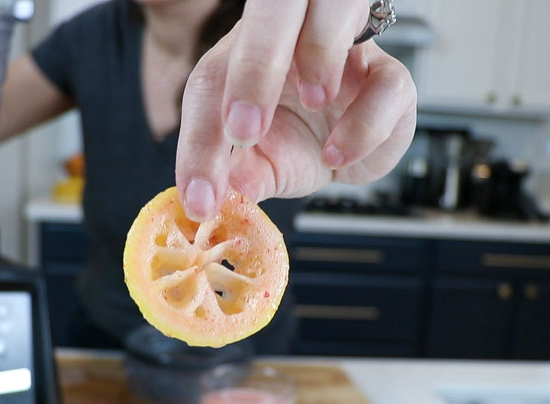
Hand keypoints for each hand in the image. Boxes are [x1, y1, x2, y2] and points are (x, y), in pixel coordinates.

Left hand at [176, 0, 416, 220]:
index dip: (201, 135)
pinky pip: (387, 83)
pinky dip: (363, 122)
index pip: (211, 80)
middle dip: (255, 69)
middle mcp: (289, 39)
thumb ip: (235, 178)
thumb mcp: (256, 166)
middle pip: (272, 12)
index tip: (199, 195)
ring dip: (320, 56)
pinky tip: (336, 152)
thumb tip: (207, 201)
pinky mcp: (387, 78)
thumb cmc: (292, 141)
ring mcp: (342, 51)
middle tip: (243, 131)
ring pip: (335, 12)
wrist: (343, 149)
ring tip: (313, 105)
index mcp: (241, 58)